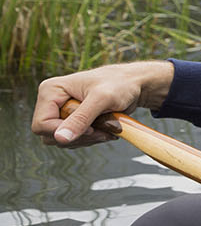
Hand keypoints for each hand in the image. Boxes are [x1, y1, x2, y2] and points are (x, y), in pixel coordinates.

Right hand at [32, 61, 173, 146]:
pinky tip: (107, 130)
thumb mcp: (102, 99)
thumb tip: (59, 139)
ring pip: (64, 141)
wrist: (134, 85)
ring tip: (109, 127)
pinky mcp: (73, 121)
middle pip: (51, 136)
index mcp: (50, 91)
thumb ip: (81, 118)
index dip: (64, 132)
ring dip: (89, 139)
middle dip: (79, 137)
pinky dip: (92, 139)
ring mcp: (61, 113)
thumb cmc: (120, 84)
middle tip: (103, 130)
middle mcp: (51, 103)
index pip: (41, 125)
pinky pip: (75, 140)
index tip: (91, 128)